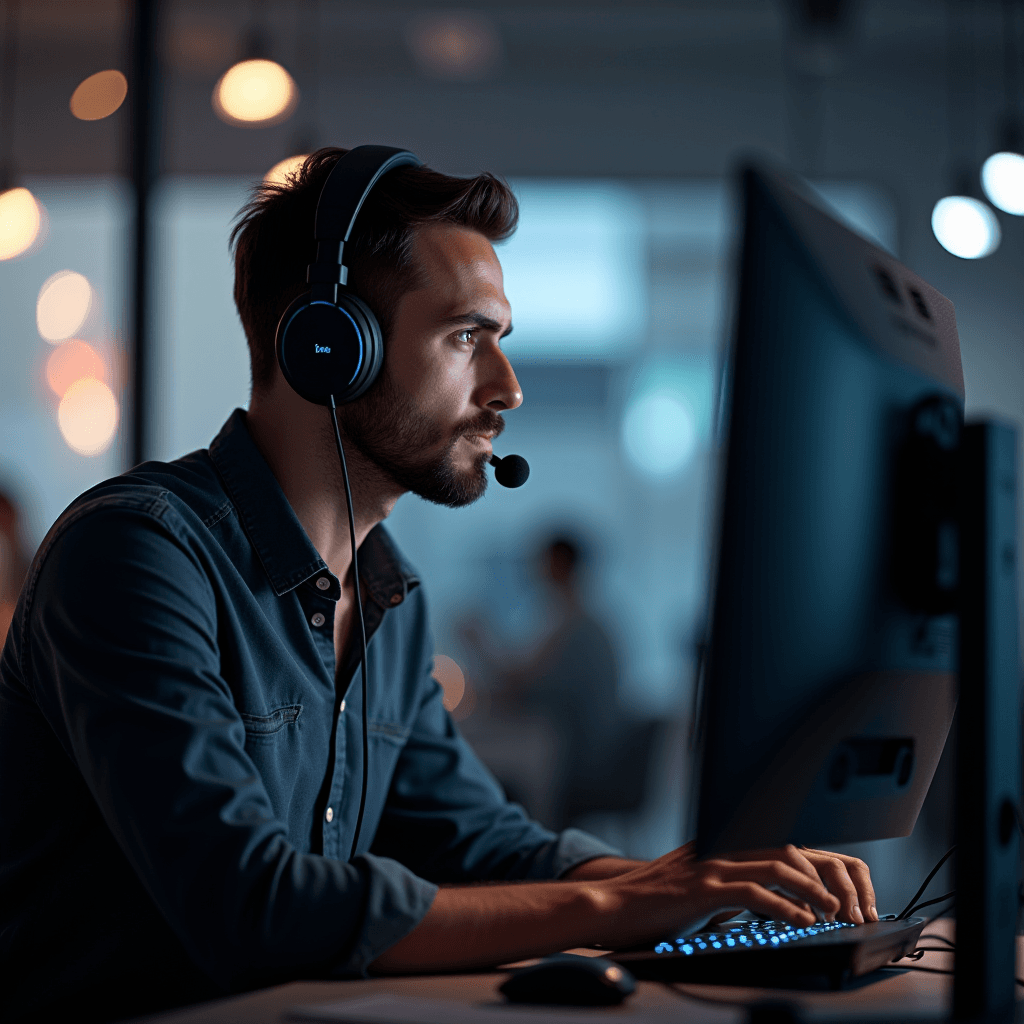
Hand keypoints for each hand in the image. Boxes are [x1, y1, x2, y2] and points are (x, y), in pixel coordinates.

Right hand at [593, 842, 873, 948]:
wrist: (611, 907)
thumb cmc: (653, 903)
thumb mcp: (700, 888)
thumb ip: (731, 886)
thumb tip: (768, 903)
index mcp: (723, 845)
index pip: (784, 845)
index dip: (818, 868)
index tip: (839, 896)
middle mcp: (721, 847)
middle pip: (790, 849)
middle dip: (825, 877)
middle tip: (844, 908)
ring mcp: (712, 865)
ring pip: (779, 864)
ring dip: (813, 891)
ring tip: (831, 913)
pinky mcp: (702, 888)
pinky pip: (755, 892)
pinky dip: (786, 907)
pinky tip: (802, 921)